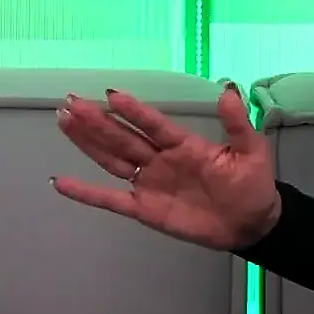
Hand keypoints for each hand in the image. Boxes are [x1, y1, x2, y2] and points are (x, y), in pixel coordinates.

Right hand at [52, 85, 281, 251]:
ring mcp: (149, 183)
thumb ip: (237, 123)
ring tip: (65, 122)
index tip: (110, 94)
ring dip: (88, 142)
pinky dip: (86, 193)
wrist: (251, 223)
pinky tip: (62, 183)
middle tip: (70, 101)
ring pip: (112, 159)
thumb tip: (229, 90)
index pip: (152, 124)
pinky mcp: (144, 209)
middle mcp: (160, 159)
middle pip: (123, 137)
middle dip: (97, 120)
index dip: (133, 111)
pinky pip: (111, 200)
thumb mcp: (251, 150)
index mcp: (183, 143)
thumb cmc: (252, 183)